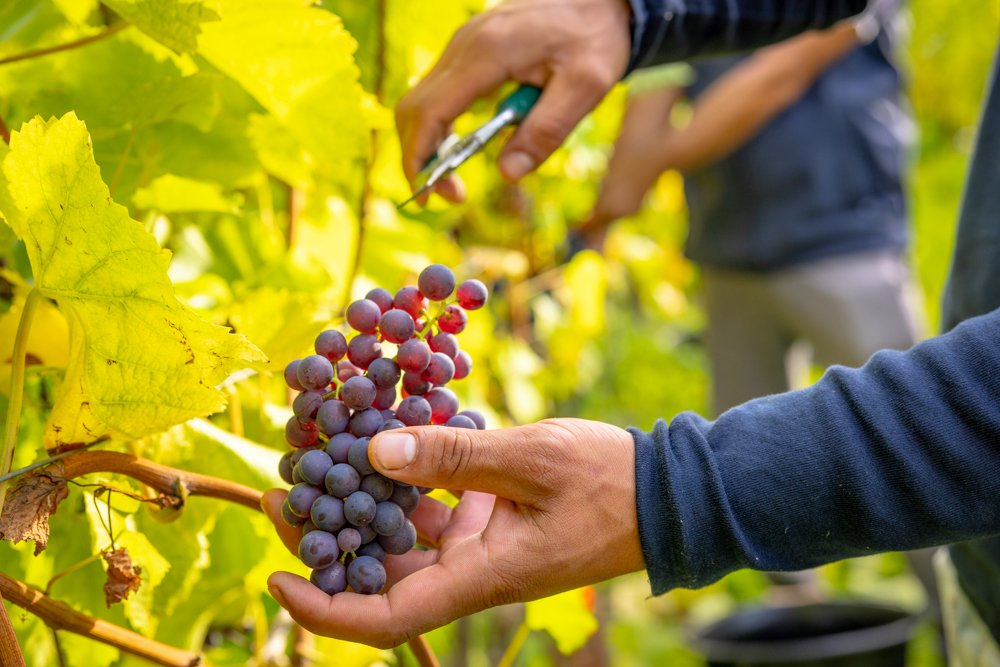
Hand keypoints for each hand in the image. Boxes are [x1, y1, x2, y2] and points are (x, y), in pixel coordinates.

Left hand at [261, 418, 643, 647]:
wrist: (666, 491)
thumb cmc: (609, 483)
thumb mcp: (530, 459)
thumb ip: (454, 456)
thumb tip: (377, 449)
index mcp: (481, 577)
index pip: (387, 620)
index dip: (325, 610)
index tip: (276, 578)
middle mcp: (470, 570)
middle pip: (379, 576)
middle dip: (326, 540)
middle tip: (284, 490)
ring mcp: (479, 545)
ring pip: (402, 538)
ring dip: (362, 503)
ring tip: (323, 455)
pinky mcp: (489, 518)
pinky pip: (432, 509)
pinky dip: (406, 481)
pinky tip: (388, 440)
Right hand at [395, 0, 631, 202]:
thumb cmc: (596, 37)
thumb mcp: (586, 87)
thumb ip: (547, 131)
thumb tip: (508, 174)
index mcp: (487, 54)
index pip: (430, 112)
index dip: (419, 158)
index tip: (429, 195)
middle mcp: (464, 45)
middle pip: (413, 109)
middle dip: (419, 157)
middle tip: (449, 194)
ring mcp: (463, 45)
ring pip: (421, 101)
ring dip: (430, 143)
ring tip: (456, 175)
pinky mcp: (469, 49)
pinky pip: (439, 91)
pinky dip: (442, 124)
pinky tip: (468, 143)